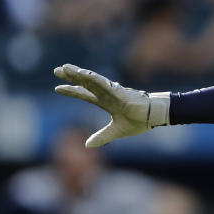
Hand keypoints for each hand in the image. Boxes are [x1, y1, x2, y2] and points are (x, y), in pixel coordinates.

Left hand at [53, 64, 169, 147]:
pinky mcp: (121, 93)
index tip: (57, 88)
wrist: (156, 117)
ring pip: (93, 80)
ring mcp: (114, 92)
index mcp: (106, 102)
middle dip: (71, 76)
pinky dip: (96, 79)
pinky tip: (85, 74)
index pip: (85, 94)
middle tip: (57, 70)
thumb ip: (102, 137)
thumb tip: (86, 146)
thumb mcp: (116, 131)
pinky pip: (106, 85)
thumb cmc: (140, 120)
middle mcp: (108, 94)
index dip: (72, 91)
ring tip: (66, 68)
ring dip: (80, 74)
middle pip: (86, 83)